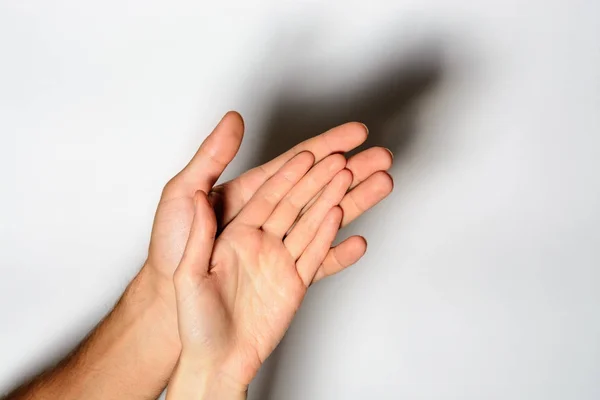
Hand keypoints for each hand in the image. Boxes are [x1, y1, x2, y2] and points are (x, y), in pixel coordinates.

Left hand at [145, 112, 392, 296]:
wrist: (173, 317)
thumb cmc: (167, 261)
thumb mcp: (179, 202)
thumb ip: (208, 164)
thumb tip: (230, 125)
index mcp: (244, 204)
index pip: (288, 172)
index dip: (319, 153)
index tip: (346, 139)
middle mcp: (266, 225)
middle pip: (313, 193)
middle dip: (346, 174)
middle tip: (377, 156)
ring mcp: (280, 254)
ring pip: (322, 223)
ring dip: (352, 203)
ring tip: (380, 184)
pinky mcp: (290, 283)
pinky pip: (320, 262)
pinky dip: (339, 249)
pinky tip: (358, 237)